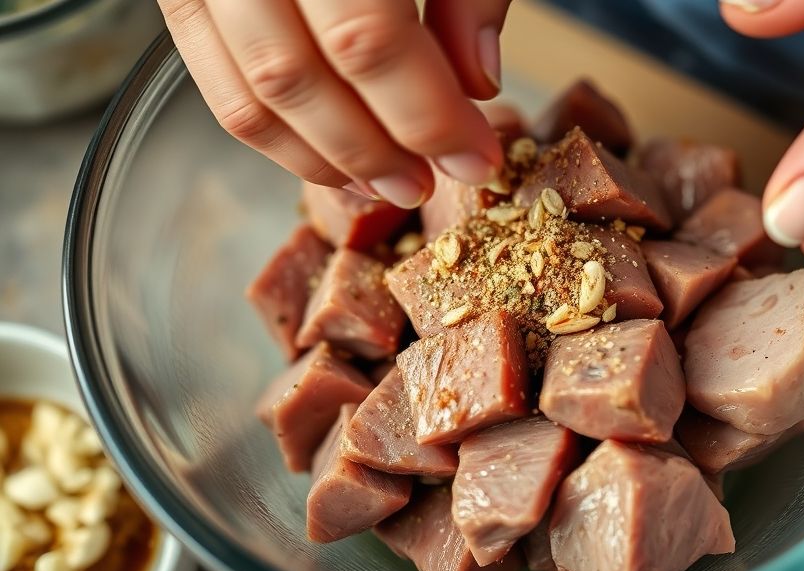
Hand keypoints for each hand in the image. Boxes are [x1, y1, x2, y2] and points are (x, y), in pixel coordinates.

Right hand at [157, 0, 511, 207]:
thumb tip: (476, 82)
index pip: (368, 37)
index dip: (426, 115)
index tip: (478, 158)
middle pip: (298, 74)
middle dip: (372, 149)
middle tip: (428, 185)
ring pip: (246, 88)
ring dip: (320, 158)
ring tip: (380, 188)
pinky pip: (213, 75)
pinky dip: (270, 131)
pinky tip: (325, 157)